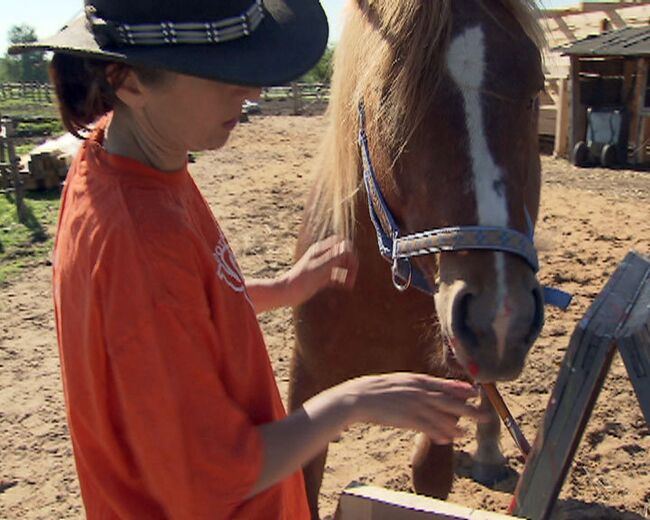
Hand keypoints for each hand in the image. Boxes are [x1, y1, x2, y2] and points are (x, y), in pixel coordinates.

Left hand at [283, 236, 358, 305]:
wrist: (286, 293)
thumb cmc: (300, 280)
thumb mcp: (319, 268)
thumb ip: (334, 257)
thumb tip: (347, 248)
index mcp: (321, 250)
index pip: (342, 244)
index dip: (351, 254)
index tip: (351, 267)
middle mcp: (322, 256)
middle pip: (343, 253)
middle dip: (351, 263)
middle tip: (352, 277)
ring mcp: (321, 267)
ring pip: (341, 265)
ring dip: (348, 272)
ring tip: (349, 284)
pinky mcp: (320, 277)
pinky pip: (336, 275)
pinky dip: (342, 280)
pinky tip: (344, 287)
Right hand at [330, 374, 488, 444]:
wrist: (358, 397)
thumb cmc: (377, 390)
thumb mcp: (399, 382)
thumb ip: (415, 386)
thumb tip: (429, 391)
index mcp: (416, 380)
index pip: (444, 384)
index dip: (461, 389)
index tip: (476, 392)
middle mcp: (419, 391)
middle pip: (449, 401)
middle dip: (469, 409)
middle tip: (484, 415)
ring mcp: (414, 405)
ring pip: (441, 417)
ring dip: (455, 426)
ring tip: (466, 434)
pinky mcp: (407, 418)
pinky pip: (427, 428)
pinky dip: (438, 434)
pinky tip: (447, 440)